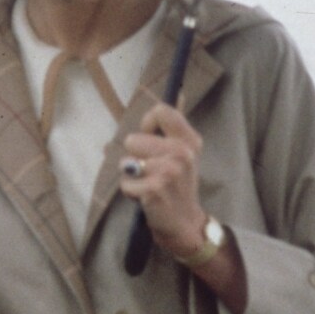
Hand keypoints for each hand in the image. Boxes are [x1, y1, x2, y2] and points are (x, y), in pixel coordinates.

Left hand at [119, 104, 207, 256]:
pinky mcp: (154, 189)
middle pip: (133, 139)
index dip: (148, 124)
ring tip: (149, 184)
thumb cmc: (177, 185)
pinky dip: (131, 191)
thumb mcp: (184, 152)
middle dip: (135, 156)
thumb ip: (174, 124)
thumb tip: (180, 90)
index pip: (161, 111)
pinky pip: (125, 182)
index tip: (152, 138)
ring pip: (125, 160)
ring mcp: (169, 171)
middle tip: (152, 171)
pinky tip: (147, 197)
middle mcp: (182, 153)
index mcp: (189, 140)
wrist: (184, 223)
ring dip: (132, 175)